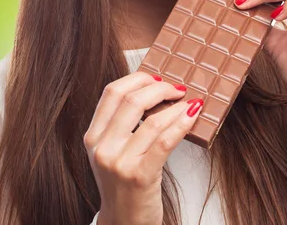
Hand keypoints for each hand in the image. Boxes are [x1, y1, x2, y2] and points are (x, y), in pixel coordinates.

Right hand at [83, 72, 203, 224]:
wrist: (124, 223)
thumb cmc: (124, 184)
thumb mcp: (112, 151)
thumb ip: (123, 124)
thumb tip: (155, 89)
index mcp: (93, 137)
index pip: (112, 92)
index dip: (138, 78)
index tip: (157, 77)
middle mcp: (102, 148)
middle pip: (132, 100)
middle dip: (160, 88)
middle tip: (178, 89)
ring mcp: (119, 162)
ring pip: (152, 119)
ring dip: (176, 105)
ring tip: (190, 102)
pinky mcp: (140, 175)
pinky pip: (165, 140)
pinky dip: (183, 122)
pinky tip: (193, 114)